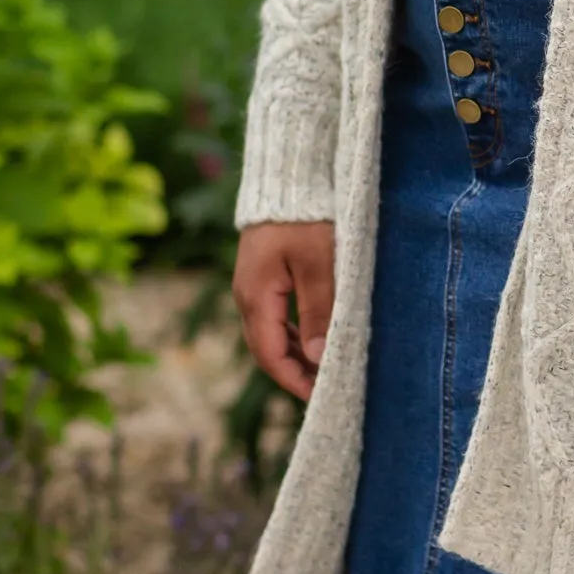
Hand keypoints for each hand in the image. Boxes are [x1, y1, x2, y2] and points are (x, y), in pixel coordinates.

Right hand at [232, 221, 335, 402]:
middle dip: (294, 373)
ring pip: (270, 333)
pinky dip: (293, 333)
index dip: (294, 380)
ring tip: (324, 370)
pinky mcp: (262, 274)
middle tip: (326, 390)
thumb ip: (318, 310)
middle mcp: (247, 296)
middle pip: (267, 349)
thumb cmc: (306, 217)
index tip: (321, 397)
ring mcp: (252, 285)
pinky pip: (274, 315)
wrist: (288, 176)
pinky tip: (313, 338)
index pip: (271, 355)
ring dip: (295, 354)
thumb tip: (320, 357)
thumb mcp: (319, 263)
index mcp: (256, 297)